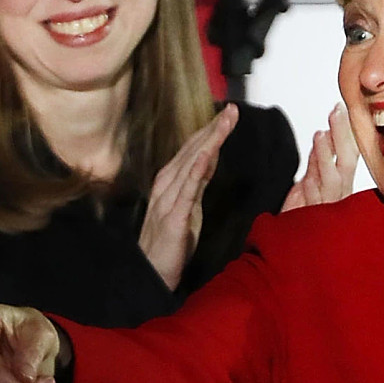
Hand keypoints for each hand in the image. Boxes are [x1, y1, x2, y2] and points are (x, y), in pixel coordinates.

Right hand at [139, 105, 238, 289]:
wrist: (151, 273)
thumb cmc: (171, 242)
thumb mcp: (189, 206)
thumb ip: (197, 182)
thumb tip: (209, 158)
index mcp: (171, 181)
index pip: (193, 149)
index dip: (211, 130)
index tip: (229, 113)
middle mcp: (166, 185)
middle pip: (193, 150)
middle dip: (214, 128)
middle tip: (232, 109)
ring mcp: (168, 200)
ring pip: (191, 163)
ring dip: (209, 141)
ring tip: (225, 122)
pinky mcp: (174, 217)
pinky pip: (187, 190)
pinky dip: (196, 169)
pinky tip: (207, 154)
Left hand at [280, 103, 358, 211]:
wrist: (294, 250)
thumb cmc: (306, 216)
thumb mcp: (312, 182)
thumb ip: (317, 162)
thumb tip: (324, 133)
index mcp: (342, 183)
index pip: (350, 153)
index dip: (348, 131)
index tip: (343, 108)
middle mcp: (340, 195)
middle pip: (347, 162)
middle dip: (342, 136)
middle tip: (337, 112)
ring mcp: (329, 208)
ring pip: (332, 180)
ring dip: (326, 157)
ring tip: (321, 135)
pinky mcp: (314, 221)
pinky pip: (314, 203)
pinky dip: (311, 189)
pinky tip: (307, 178)